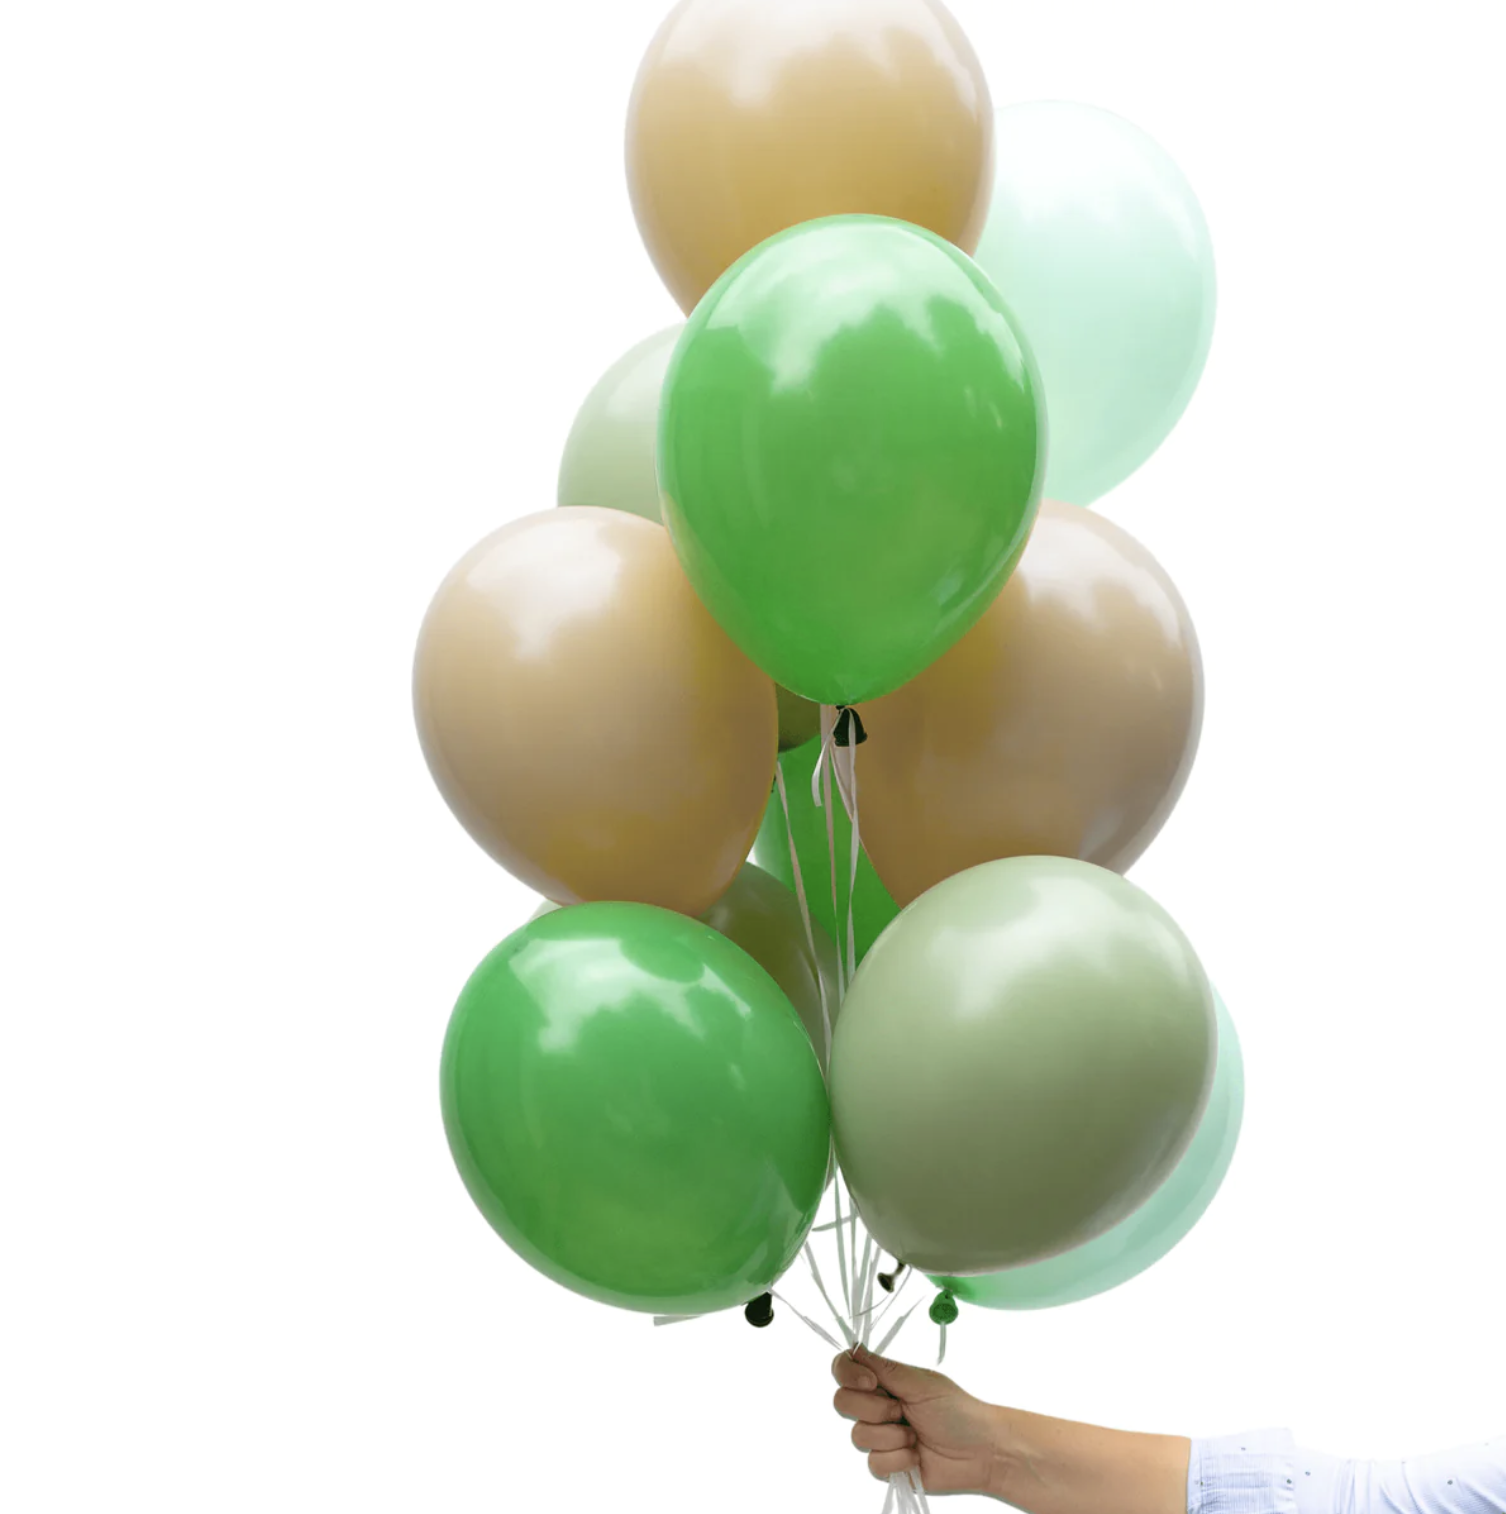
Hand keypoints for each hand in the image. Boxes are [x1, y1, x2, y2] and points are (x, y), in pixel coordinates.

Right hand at [832, 1343, 1007, 1496]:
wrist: (980, 1451)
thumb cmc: (957, 1411)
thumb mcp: (921, 1383)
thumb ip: (885, 1369)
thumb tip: (855, 1348)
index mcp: (883, 1382)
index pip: (844, 1369)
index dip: (847, 1374)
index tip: (871, 1382)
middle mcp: (877, 1407)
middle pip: (842, 1402)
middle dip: (874, 1408)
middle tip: (902, 1410)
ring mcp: (880, 1437)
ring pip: (858, 1435)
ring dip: (891, 1436)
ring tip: (915, 1435)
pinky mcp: (887, 1465)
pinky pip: (873, 1463)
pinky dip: (898, 1459)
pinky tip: (917, 1455)